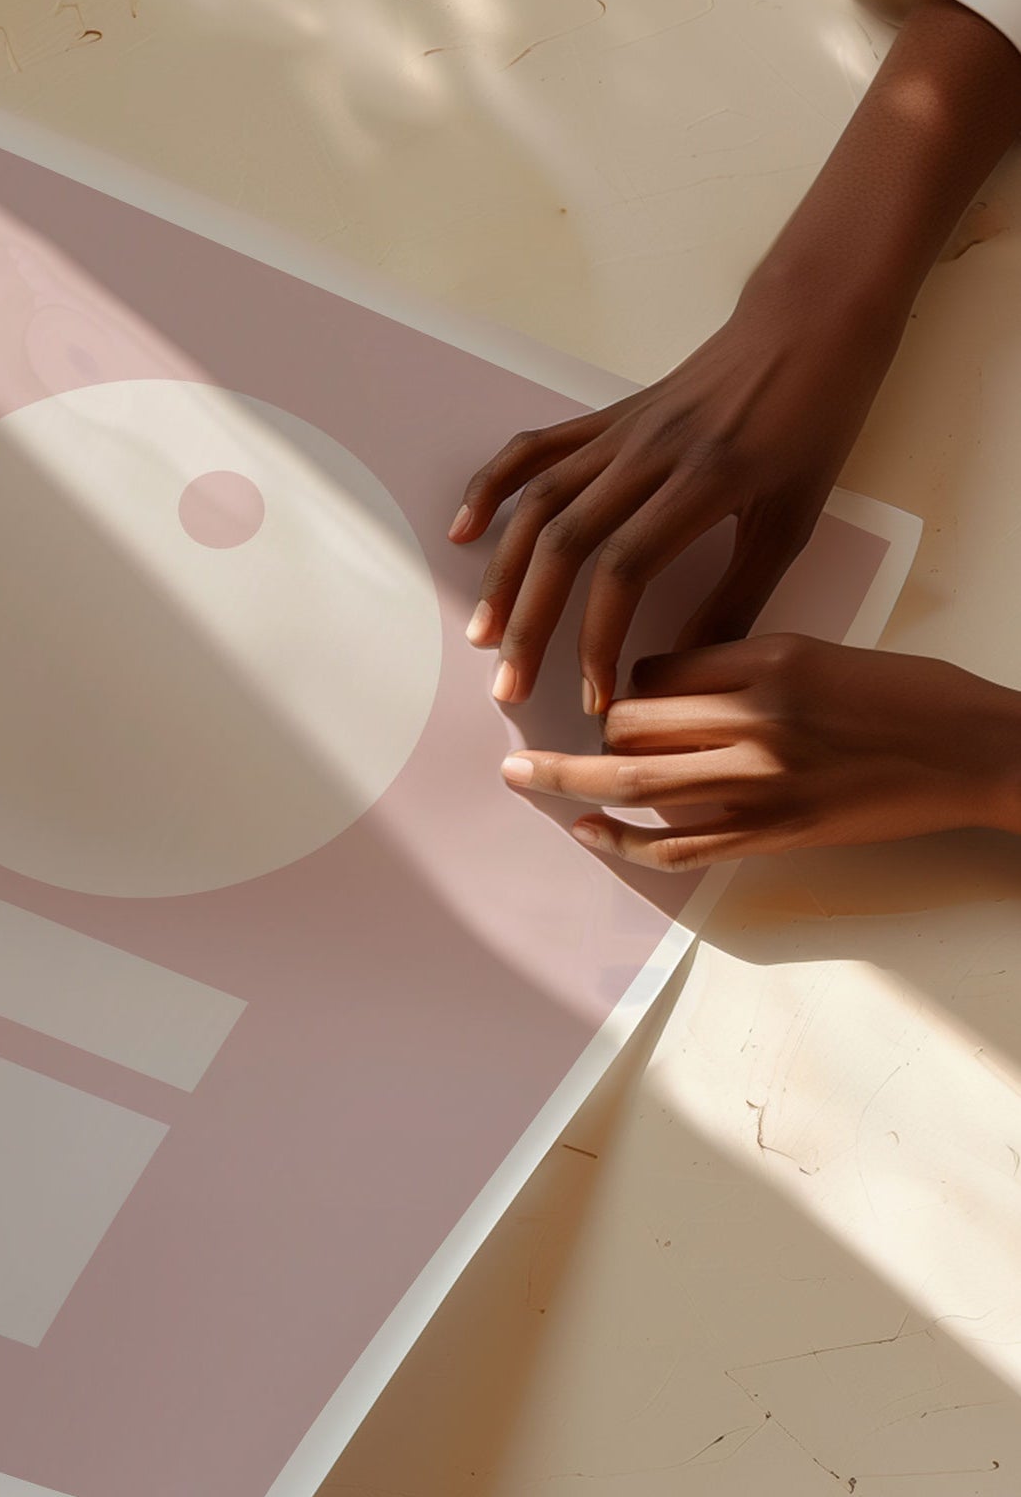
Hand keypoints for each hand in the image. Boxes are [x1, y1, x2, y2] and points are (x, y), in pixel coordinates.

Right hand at [447, 292, 897, 712]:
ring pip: (539, 504)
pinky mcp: (606, 417)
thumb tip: (686, 665)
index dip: (599, 639)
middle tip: (511, 685)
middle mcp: (649, 453)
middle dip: (531, 623)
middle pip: (565, 543)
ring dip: (503, 574)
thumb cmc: (814, 422)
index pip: (625, 569)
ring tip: (484, 633)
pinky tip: (464, 531)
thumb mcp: (793, 518)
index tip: (596, 697)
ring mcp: (620, 431)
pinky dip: (492, 488)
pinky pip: (535, 451)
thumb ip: (739, 596)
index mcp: (704, 480)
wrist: (806, 324)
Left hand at [498, 635, 1020, 868]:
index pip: (656, 667)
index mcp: (767, 659)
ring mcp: (762, 782)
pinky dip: (623, 839)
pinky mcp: (775, 834)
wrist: (974, 753)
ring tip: (522, 775)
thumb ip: (739, 667)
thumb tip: (662, 689)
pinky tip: (587, 830)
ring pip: (638, 780)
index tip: (618, 694)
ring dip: (571, 779)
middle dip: (594, 731)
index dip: (626, 682)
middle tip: (560, 736)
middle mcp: (756, 718)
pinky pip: (679, 844)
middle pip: (631, 720)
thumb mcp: (817, 652)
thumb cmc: (905, 695)